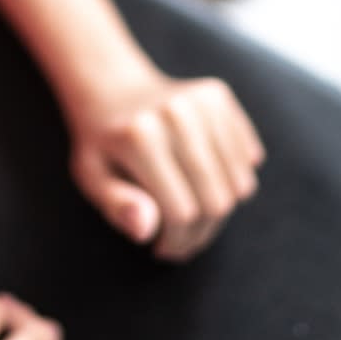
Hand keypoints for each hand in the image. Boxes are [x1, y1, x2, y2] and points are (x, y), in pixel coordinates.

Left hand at [68, 73, 264, 261]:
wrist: (112, 89)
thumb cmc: (102, 145)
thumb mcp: (91, 179)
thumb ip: (116, 206)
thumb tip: (145, 229)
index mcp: (139, 137)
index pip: (181, 214)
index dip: (177, 242)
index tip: (164, 250)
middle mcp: (175, 113)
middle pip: (215, 201)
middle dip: (201, 234)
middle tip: (182, 241)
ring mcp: (201, 101)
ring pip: (238, 185)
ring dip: (221, 211)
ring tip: (193, 213)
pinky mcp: (218, 95)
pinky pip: (249, 158)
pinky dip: (234, 181)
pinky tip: (205, 182)